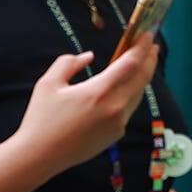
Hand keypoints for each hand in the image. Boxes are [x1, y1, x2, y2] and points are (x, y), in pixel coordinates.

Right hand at [13, 45, 158, 172]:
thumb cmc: (41, 118)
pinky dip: (131, 94)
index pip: (130, 64)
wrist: (40, 155)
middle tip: (151, 46)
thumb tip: (89, 55)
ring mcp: (119, 122)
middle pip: (142, 78)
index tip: (147, 35)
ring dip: (142, 77)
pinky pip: (129, 109)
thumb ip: (68, 63)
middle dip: (149, 59)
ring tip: (142, 63)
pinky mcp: (117, 134)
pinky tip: (127, 87)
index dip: (141, 47)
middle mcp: (114, 107)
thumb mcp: (48, 84)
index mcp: (98, 92)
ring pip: (138, 94)